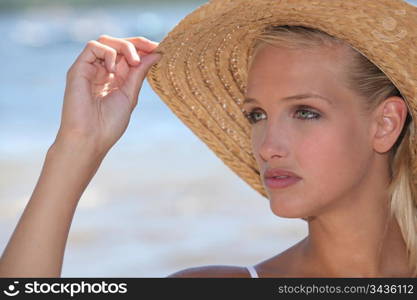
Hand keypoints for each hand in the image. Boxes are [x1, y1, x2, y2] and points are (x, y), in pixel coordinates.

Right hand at [55, 35, 161, 154]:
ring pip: (106, 41)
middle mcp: (102, 71)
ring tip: (135, 62)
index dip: (143, 48)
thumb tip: (156, 53)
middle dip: (137, 43)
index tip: (159, 49)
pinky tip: (113, 71)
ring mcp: (90, 69)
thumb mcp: (130, 94)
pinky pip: (93, 47)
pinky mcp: (78, 69)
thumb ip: (140, 72)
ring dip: (124, 46)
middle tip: (152, 48)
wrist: (90, 138)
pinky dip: (108, 53)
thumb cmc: (109, 124)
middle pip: (118, 44)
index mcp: (115, 79)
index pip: (129, 55)